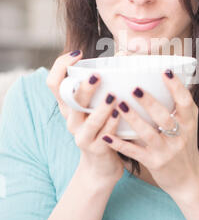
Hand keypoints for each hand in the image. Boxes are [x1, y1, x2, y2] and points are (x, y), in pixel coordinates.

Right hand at [46, 51, 123, 183]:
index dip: (60, 66)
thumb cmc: (103, 127)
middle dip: (84, 87)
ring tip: (113, 97)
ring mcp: (81, 135)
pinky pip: (105, 134)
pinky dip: (113, 123)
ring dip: (101, 107)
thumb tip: (124, 54)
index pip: (53, 82)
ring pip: (88, 120)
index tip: (77, 53)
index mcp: (68, 106)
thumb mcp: (96, 107)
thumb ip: (104, 84)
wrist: (101, 166)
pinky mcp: (96, 148)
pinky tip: (120, 114)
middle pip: (71, 100)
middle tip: (98, 76)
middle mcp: (71, 119)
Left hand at [101, 69, 198, 198]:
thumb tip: (167, 77)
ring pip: (148, 134)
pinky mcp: (154, 163)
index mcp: (189, 122)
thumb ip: (178, 107)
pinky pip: (135, 152)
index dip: (176, 86)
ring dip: (133, 119)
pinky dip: (120, 144)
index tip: (165, 71)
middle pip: (164, 117)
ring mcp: (167, 150)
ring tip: (120, 105)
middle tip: (135, 88)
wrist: (188, 179)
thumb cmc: (184, 146)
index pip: (185, 101)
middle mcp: (180, 135)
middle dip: (150, 102)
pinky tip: (107, 135)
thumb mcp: (188, 126)